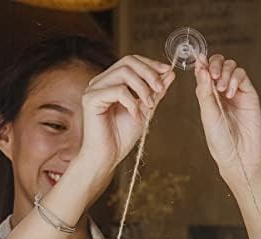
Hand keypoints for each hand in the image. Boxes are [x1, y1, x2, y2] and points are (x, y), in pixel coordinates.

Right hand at [75, 55, 174, 189]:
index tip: (167, 72)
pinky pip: (117, 90)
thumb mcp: (145, 110)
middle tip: (160, 90)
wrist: (107, 156)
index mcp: (112, 82)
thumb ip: (155, 92)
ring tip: (149, 105)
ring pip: (123, 73)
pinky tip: (135, 115)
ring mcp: (94, 89)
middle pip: (128, 61)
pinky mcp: (91, 99)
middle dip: (149, 73)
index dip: (151, 64)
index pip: (131, 61)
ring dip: (142, 88)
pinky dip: (131, 102)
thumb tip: (169, 73)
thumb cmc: (121, 137)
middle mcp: (101, 82)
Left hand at [194, 54, 260, 185]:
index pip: (203, 72)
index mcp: (207, 97)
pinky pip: (242, 76)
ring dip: (224, 72)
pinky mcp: (249, 94)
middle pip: (217, 65)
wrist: (239, 155)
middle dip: (214, 65)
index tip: (199, 60)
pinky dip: (235, 79)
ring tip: (221, 89)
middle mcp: (221, 92)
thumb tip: (200, 66)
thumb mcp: (208, 114)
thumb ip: (204, 91)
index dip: (201, 63)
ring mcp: (236, 92)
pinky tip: (230, 93)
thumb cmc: (220, 140)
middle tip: (212, 75)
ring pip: (230, 67)